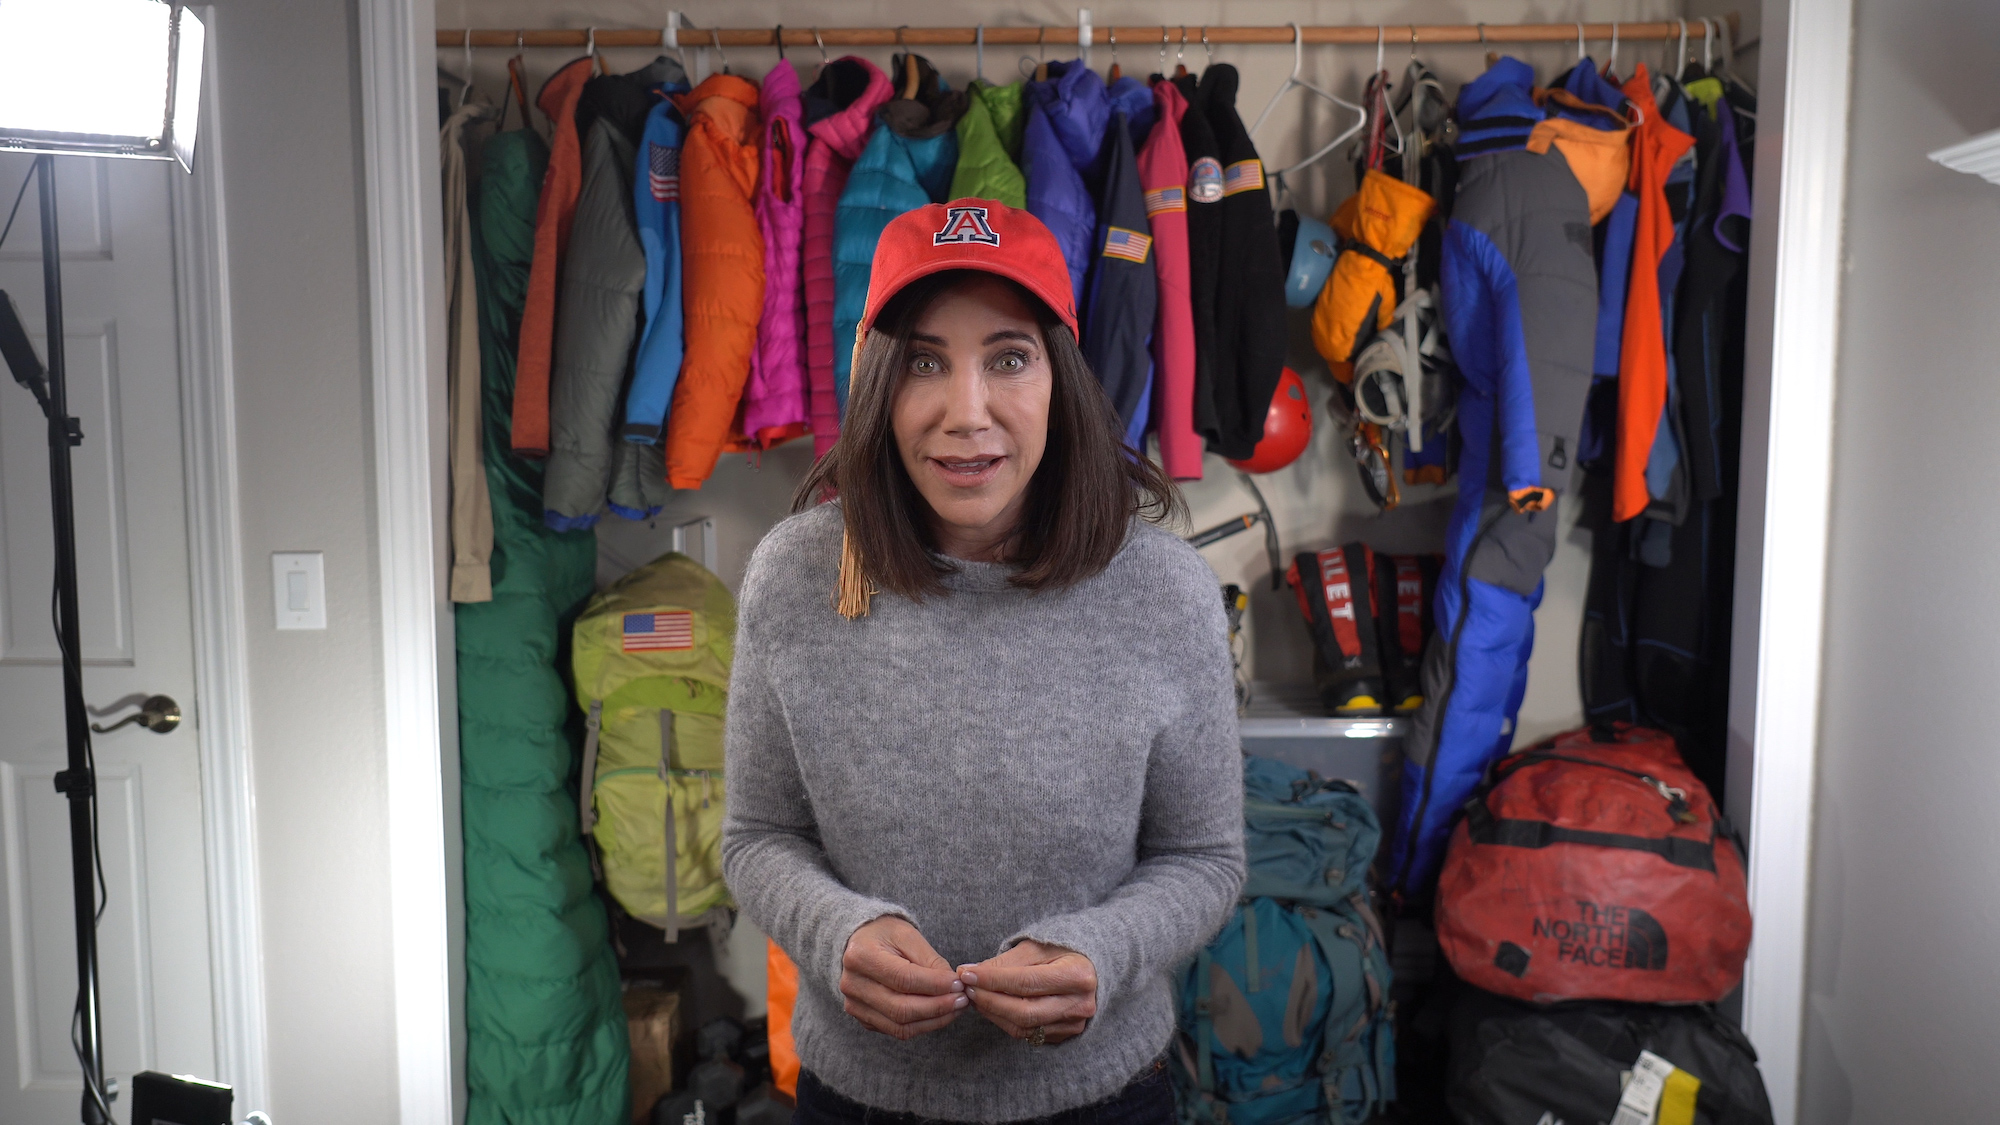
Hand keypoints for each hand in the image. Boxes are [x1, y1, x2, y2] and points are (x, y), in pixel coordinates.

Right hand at [839, 916, 967, 1040]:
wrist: (860, 942)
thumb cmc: (885, 934)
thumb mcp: (909, 935)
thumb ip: (930, 961)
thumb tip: (953, 986)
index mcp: (861, 957)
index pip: (903, 979)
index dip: (935, 985)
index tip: (959, 984)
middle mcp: (853, 985)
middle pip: (901, 1009)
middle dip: (938, 1007)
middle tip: (963, 999)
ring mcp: (855, 1006)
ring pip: (900, 1026)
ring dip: (934, 1020)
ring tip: (956, 1008)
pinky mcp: (864, 1019)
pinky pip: (897, 1030)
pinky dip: (923, 1025)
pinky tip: (940, 1014)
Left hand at [957, 940, 1097, 1045]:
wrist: (1092, 965)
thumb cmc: (1063, 949)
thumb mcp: (1037, 945)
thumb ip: (1006, 961)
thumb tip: (971, 973)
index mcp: (1078, 976)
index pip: (1026, 982)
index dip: (992, 980)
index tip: (966, 973)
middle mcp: (1080, 1005)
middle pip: (1024, 1012)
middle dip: (989, 1001)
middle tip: (967, 988)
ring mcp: (1075, 1024)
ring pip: (1024, 1028)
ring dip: (994, 1013)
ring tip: (976, 996)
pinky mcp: (1066, 1035)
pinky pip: (1029, 1035)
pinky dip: (1006, 1022)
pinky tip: (993, 1007)